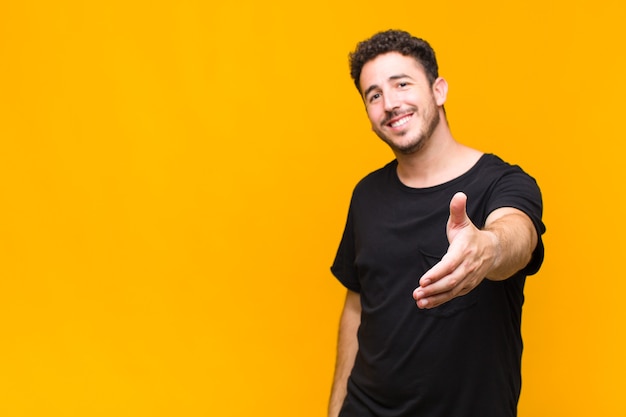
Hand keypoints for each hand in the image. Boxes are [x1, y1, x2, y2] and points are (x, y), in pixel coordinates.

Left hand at [412, 192, 497, 308]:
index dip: (436, 273)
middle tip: (416, 293)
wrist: (493, 251)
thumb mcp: (463, 221)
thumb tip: (459, 195)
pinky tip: (426, 304)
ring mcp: (468, 278)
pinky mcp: (467, 286)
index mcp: (464, 251)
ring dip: (435, 298)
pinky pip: (453, 295)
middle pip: (450, 281)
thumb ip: (458, 210)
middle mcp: (468, 267)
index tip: (423, 280)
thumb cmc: (471, 235)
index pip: (449, 264)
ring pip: (451, 291)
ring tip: (419, 301)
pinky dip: (440, 301)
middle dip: (433, 289)